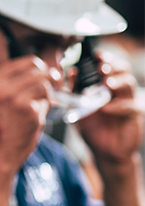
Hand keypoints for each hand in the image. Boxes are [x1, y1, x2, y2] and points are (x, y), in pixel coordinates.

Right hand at [0, 56, 57, 205]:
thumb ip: (8, 87)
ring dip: (47, 94)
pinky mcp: (28, 110)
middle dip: (47, 77)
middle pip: (35, 66)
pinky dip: (46, 109)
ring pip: (44, 81)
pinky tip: (35, 121)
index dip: (36, 68)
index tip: (44, 76)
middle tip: (53, 87)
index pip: (20, 62)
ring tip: (38, 110)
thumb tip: (39, 72)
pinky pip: (48, 99)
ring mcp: (12, 98)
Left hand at [76, 51, 143, 167]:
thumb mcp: (78, 108)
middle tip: (101, 67)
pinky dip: (118, 106)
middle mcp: (120, 91)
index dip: (105, 58)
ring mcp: (129, 102)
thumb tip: (69, 73)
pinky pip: (130, 107)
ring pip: (129, 85)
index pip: (110, 66)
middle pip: (123, 71)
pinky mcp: (135, 116)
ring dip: (117, 82)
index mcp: (106, 86)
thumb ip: (74, 92)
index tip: (95, 54)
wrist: (104, 151)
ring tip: (106, 83)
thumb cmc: (92, 128)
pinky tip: (106, 108)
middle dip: (112, 66)